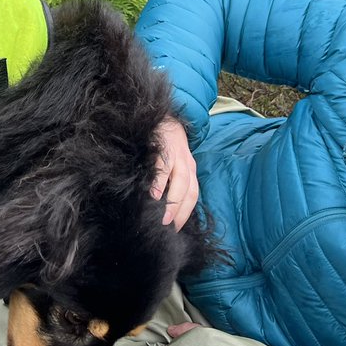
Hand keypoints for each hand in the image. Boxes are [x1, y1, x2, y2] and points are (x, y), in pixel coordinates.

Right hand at [151, 115, 198, 230]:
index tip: (175, 232)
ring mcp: (176, 153)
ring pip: (180, 180)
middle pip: (189, 190)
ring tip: (162, 218)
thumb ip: (169, 181)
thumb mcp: (171, 163)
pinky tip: (152, 194)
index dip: (185, 214)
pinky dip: (159, 181)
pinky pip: (163, 165)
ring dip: (172, 201)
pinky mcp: (163, 145)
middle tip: (168, 230)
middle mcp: (186, 163)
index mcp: (188, 169)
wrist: (160, 114)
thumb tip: (161, 208)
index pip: (192, 195)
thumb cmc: (163, 144)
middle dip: (180, 212)